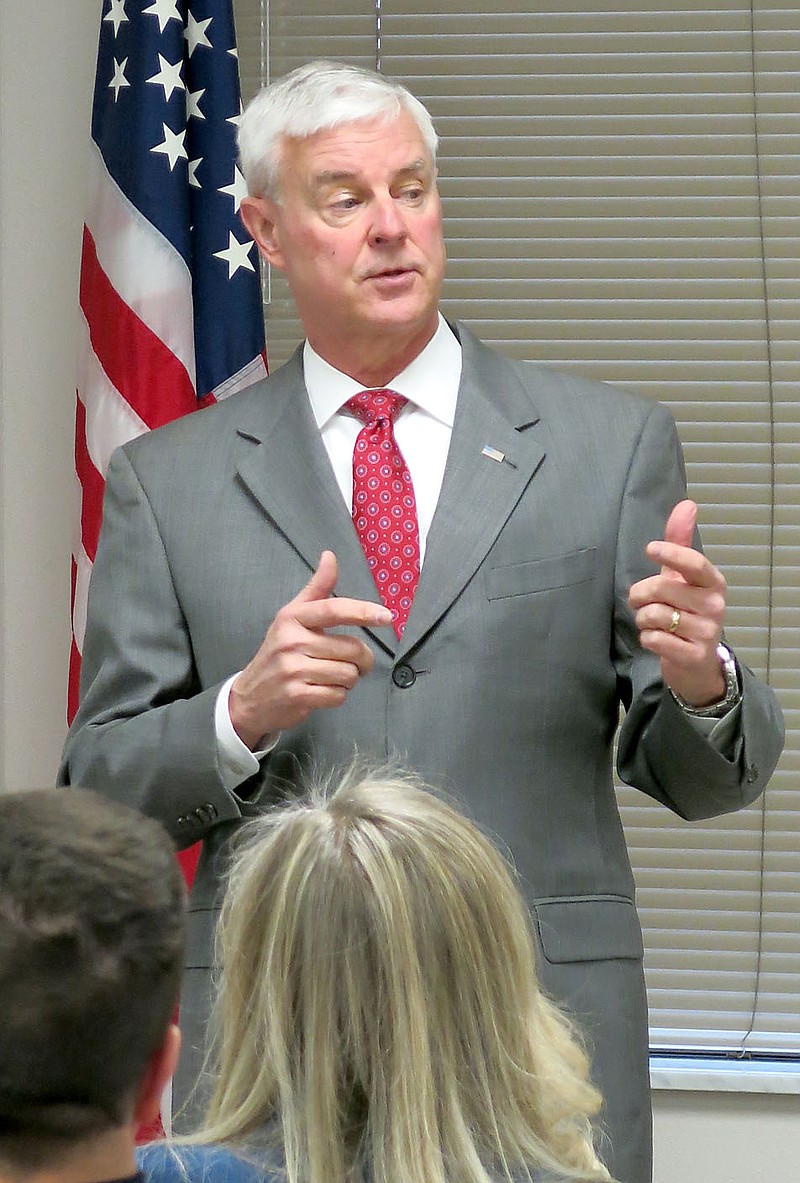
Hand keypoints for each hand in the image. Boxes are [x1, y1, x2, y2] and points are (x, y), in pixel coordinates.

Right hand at [229, 551, 391, 748]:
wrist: (251, 696)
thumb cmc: (279, 652)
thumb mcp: (293, 617)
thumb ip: (317, 588)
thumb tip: (330, 555)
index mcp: (292, 617)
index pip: (333, 610)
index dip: (363, 611)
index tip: (386, 616)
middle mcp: (291, 640)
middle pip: (351, 649)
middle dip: (361, 660)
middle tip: (352, 662)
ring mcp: (292, 669)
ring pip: (348, 674)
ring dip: (348, 679)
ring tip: (330, 676)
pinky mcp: (297, 695)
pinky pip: (338, 695)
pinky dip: (337, 696)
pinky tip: (321, 691)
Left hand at [628, 500, 726, 706]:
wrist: (697, 663)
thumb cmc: (686, 613)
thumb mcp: (682, 578)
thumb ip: (680, 542)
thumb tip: (687, 504)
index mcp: (713, 583)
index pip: (694, 563)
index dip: (671, 553)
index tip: (650, 549)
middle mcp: (714, 606)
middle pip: (661, 589)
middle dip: (639, 595)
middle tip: (640, 602)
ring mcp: (706, 632)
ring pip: (654, 615)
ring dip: (642, 619)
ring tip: (651, 623)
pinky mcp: (694, 655)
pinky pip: (653, 639)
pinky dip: (646, 639)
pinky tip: (657, 640)